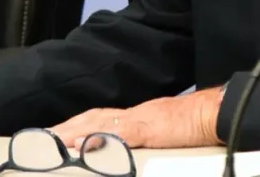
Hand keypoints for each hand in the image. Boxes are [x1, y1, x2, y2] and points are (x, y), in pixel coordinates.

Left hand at [51, 86, 223, 150]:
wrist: (215, 112)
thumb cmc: (195, 124)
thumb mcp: (165, 130)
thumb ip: (145, 136)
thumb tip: (126, 147)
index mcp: (138, 115)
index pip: (100, 117)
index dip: (78, 123)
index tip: (58, 132)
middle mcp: (135, 113)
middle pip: (94, 117)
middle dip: (69, 126)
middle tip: (45, 136)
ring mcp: (141, 120)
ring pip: (101, 122)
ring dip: (76, 130)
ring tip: (55, 139)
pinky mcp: (150, 129)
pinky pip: (120, 134)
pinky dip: (99, 138)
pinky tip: (84, 144)